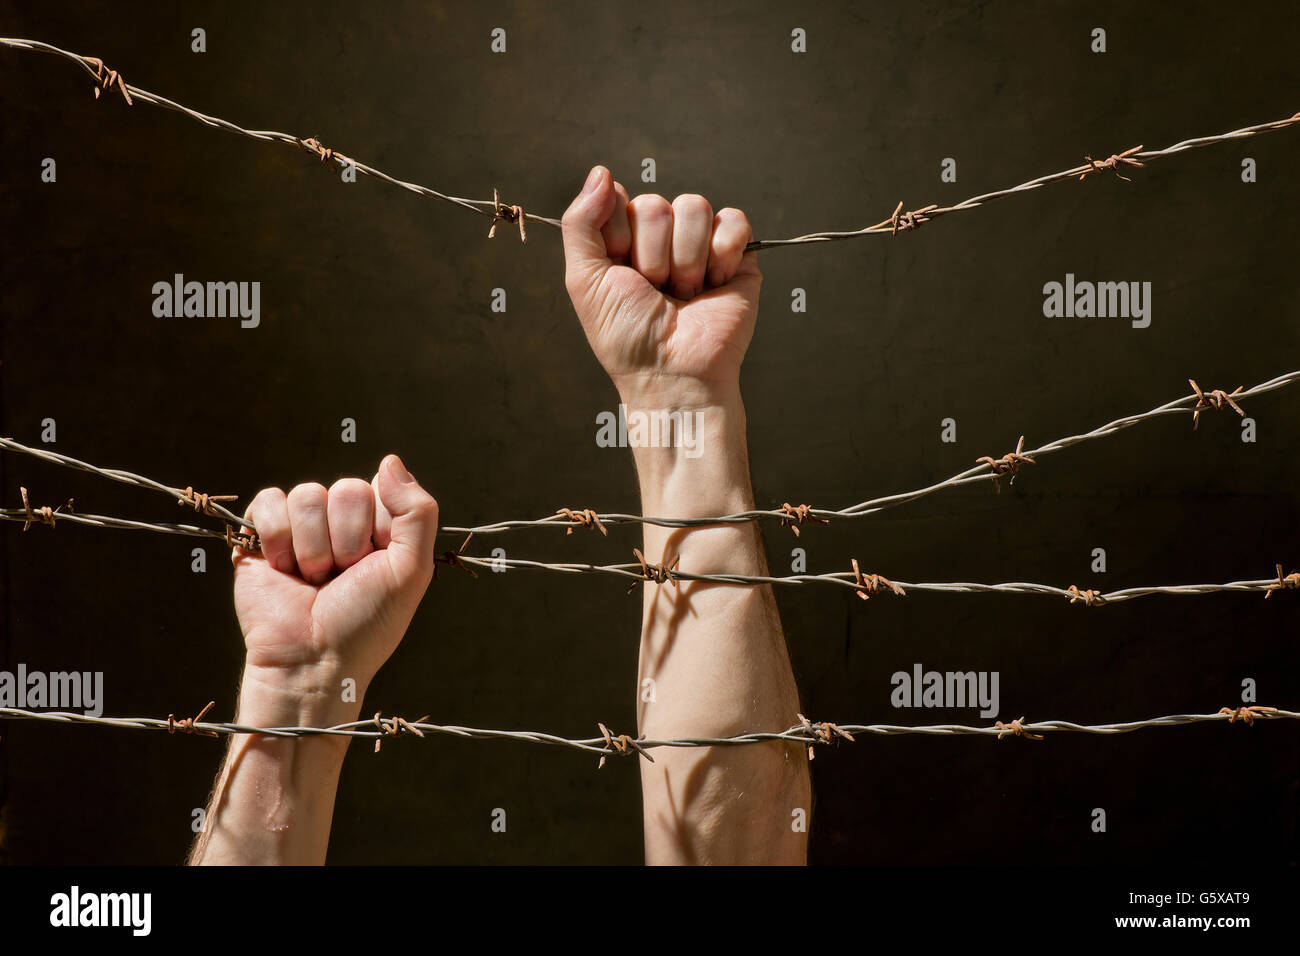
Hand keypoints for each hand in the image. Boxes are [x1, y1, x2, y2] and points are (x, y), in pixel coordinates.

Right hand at [231, 454, 438, 701]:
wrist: (312, 661)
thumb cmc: (366, 622)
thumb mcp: (411, 570)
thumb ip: (417, 512)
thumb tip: (388, 460)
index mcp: (380, 529)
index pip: (382, 489)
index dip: (379, 527)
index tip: (375, 564)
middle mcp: (341, 525)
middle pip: (346, 489)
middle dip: (346, 540)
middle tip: (341, 577)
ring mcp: (302, 529)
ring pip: (307, 494)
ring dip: (313, 547)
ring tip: (313, 580)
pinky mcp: (262, 536)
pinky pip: (269, 500)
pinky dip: (277, 537)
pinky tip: (282, 569)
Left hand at [562, 165, 760, 408]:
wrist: (672, 373)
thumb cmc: (626, 337)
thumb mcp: (584, 280)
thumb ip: (580, 222)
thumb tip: (601, 171)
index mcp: (623, 241)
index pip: (619, 198)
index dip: (618, 235)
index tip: (620, 272)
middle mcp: (661, 238)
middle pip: (656, 204)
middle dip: (652, 255)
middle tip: (656, 292)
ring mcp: (699, 244)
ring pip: (694, 207)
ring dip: (685, 259)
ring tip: (684, 294)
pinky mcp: (737, 254)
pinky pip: (733, 220)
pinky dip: (723, 253)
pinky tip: (715, 283)